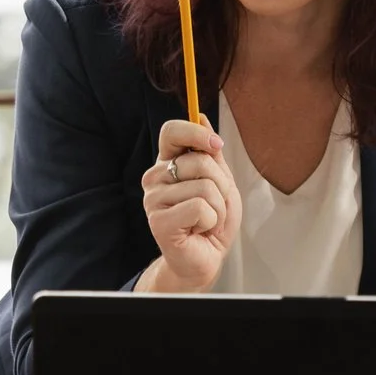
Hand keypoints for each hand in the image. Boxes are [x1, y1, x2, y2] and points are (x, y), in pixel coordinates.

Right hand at [140, 118, 240, 291]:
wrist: (204, 258)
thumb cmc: (211, 221)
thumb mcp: (220, 181)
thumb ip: (210, 153)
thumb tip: (201, 116)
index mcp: (167, 164)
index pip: (172, 131)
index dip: (197, 133)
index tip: (216, 145)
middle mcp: (155, 179)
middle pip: (200, 161)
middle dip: (221, 185)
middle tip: (214, 204)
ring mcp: (153, 200)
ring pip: (205, 187)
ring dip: (218, 208)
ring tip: (206, 220)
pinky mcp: (159, 221)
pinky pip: (200, 208)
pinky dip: (211, 221)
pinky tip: (200, 229)